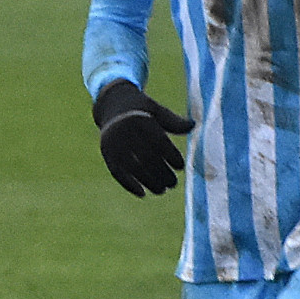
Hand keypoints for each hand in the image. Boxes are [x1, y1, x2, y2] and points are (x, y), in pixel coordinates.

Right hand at [93, 78, 192, 195]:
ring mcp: (113, 144)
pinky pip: (117, 172)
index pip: (159, 142)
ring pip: (133, 168)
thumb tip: (193, 125)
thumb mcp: (156, 110)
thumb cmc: (141, 109)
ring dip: (148, 182)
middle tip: (173, 183)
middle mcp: (125, 131)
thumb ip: (173, 121)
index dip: (171, 156)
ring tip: (161, 190)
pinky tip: (142, 194)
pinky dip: (129, 185)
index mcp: (140, 119)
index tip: (180, 167)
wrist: (111, 104)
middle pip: (147, 158)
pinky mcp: (106, 153)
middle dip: (162, 173)